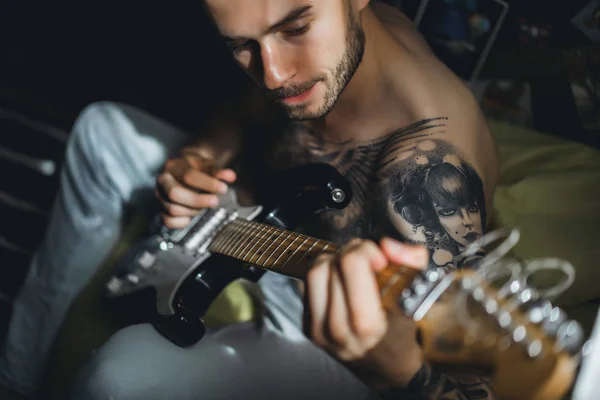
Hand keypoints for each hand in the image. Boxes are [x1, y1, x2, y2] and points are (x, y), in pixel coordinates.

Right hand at [156, 148, 235, 228]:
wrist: (185, 170)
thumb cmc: (197, 168)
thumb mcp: (208, 165)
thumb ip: (219, 171)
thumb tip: (230, 176)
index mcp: (174, 166)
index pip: (189, 176)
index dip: (207, 184)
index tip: (223, 188)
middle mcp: (163, 180)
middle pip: (175, 193)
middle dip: (197, 200)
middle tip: (214, 201)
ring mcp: (160, 195)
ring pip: (173, 209)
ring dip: (193, 210)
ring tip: (203, 205)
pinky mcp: (161, 209)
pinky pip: (168, 221)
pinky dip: (182, 222)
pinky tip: (191, 217)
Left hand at [304, 237, 428, 389]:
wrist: (386, 366)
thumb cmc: (403, 327)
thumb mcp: (420, 294)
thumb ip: (412, 261)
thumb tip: (387, 244)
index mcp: (367, 324)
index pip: (351, 264)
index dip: (365, 250)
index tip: (379, 260)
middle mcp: (338, 329)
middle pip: (331, 264)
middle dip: (351, 252)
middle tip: (368, 259)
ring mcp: (319, 331)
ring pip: (315, 271)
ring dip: (333, 261)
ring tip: (352, 268)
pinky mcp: (309, 328)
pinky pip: (308, 285)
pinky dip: (325, 275)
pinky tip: (341, 282)